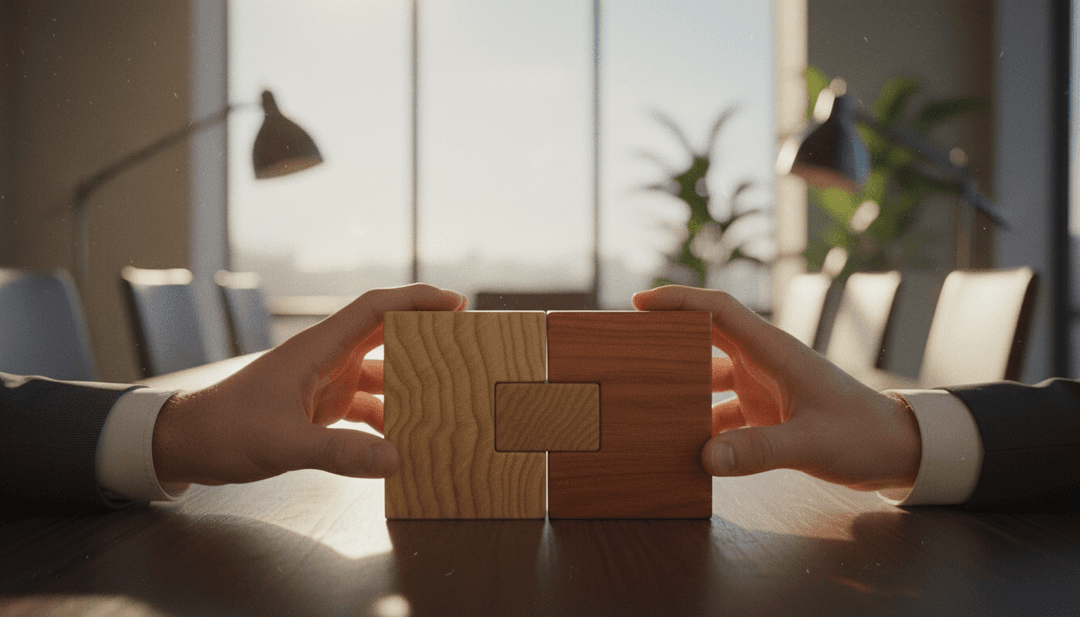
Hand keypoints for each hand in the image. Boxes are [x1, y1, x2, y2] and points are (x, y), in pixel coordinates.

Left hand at [152, 284, 466, 486]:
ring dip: (408, 385)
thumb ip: (339, 452)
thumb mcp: (283, 443)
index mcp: (317, 348)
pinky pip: (364, 408)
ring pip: (378, 375)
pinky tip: (403, 440)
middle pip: (385, 335)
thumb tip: (396, 459)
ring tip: (445, 398)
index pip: (375, 309)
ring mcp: (323, 383)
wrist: (185, 443)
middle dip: (424, 337)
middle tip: (464, 347)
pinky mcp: (318, 409)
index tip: (455, 304)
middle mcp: (325, 359)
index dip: (416, 300)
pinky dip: (385, 421)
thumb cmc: (225, 429)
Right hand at [632, 285, 920, 491]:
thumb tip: (704, 458)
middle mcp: (763, 363)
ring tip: (645, 400)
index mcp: (774, 352)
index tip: (640, 301)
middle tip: (628, 347)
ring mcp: (762, 388)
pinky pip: (721, 414)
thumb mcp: (811, 441)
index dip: (679, 301)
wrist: (897, 451)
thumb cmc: (863, 434)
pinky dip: (702, 427)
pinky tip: (684, 446)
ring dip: (682, 388)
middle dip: (668, 339)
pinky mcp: (765, 414)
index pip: (719, 311)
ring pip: (709, 378)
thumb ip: (759, 450)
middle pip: (705, 338)